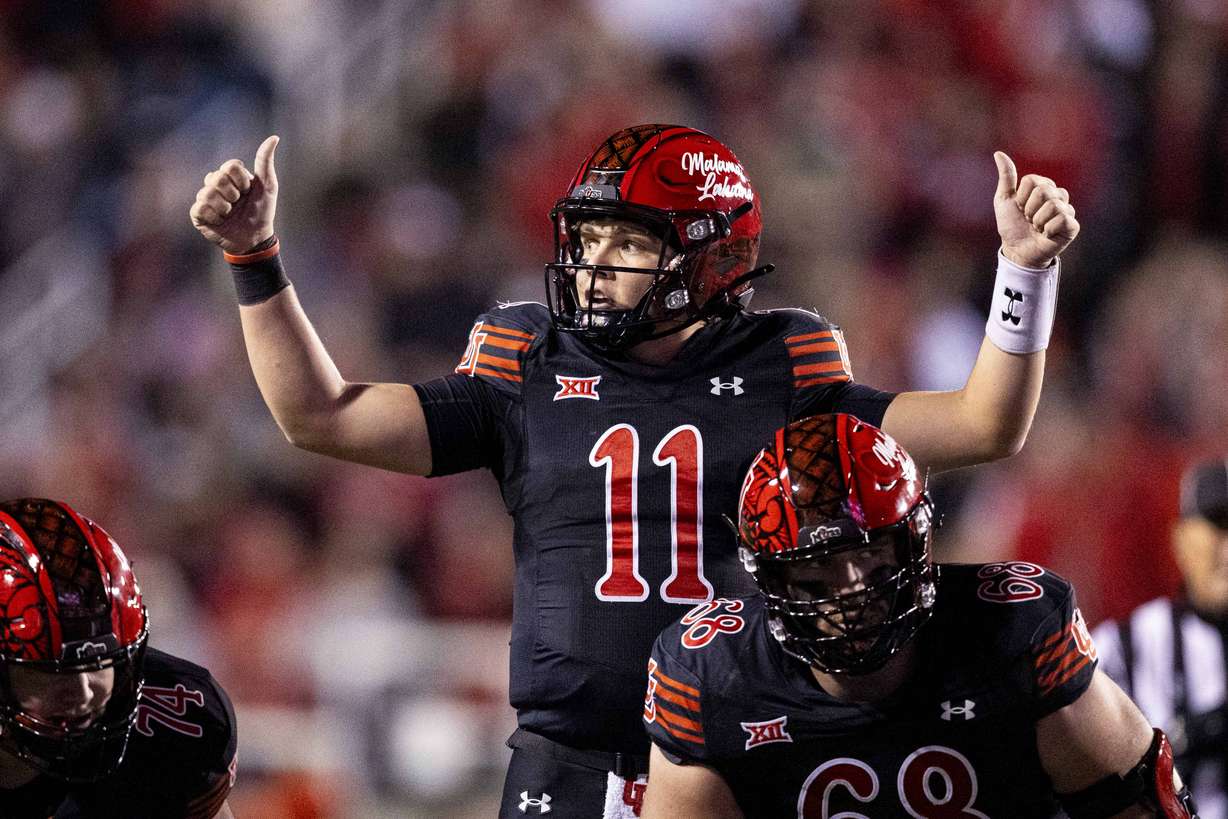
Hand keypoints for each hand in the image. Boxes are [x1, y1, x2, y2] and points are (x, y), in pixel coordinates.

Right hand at [190, 135, 278, 253]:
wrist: (256, 238)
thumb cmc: (262, 211)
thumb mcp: (268, 186)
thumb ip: (265, 162)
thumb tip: (274, 137)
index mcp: (230, 175)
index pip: (230, 165)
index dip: (241, 180)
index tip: (249, 190)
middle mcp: (215, 184)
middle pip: (217, 177)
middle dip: (233, 194)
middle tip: (238, 203)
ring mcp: (205, 199)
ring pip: (207, 193)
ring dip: (225, 207)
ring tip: (230, 214)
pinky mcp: (198, 215)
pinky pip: (200, 208)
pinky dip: (214, 217)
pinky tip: (220, 221)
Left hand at [992, 151, 1078, 267]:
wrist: (1016, 250)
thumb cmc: (1011, 226)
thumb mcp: (1004, 199)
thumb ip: (1006, 177)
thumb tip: (998, 153)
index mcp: (1043, 187)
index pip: (1033, 181)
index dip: (1021, 197)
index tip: (1020, 209)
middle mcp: (1057, 196)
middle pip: (1043, 191)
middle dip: (1029, 209)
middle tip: (1029, 220)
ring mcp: (1067, 210)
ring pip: (1053, 205)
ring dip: (1038, 220)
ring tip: (1037, 227)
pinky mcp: (1073, 225)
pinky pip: (1063, 219)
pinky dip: (1049, 229)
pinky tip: (1047, 234)